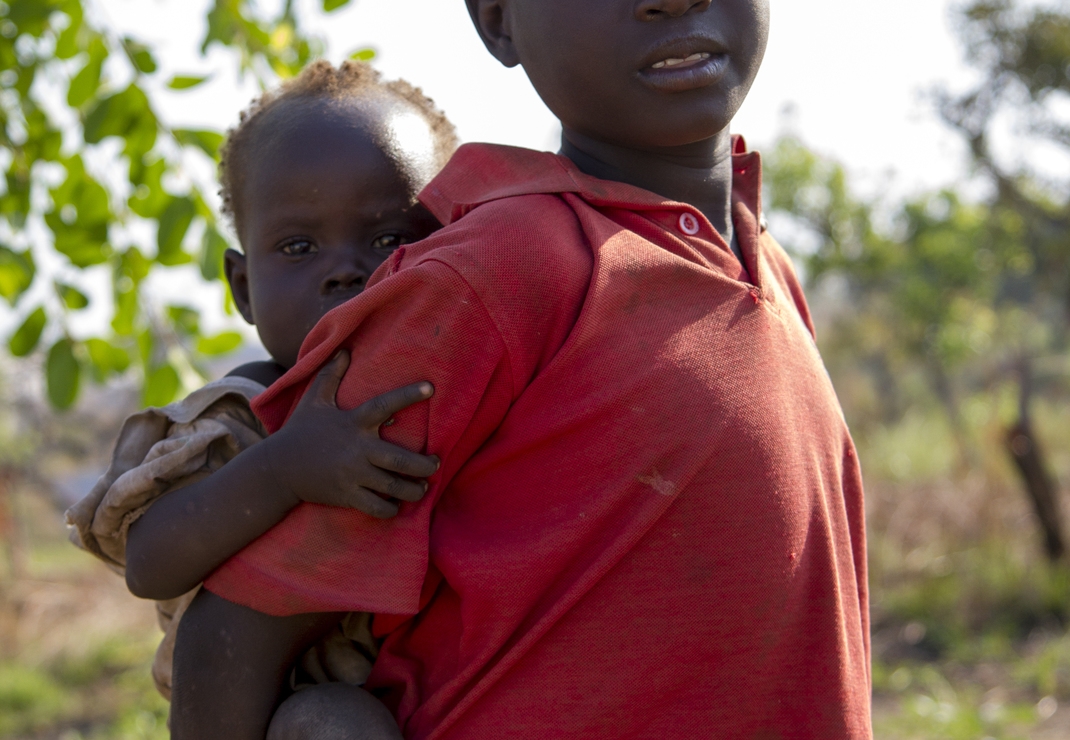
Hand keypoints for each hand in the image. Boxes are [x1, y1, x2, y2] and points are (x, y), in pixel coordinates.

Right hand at [265, 350, 438, 518]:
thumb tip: (343, 350)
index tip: (431, 388)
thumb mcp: (314, 400)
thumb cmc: (300, 432)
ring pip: (393, 486)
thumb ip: (330, 375)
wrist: (277, 469)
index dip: (408, 395)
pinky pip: (376, 507)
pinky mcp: (346, 495)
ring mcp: (352, 474)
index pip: (385, 405)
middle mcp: (357, 449)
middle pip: (400, 460)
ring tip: (424, 487)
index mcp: (353, 423)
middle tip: (436, 464)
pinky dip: (390, 509)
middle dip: (424, 465)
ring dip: (414, 490)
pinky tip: (396, 505)